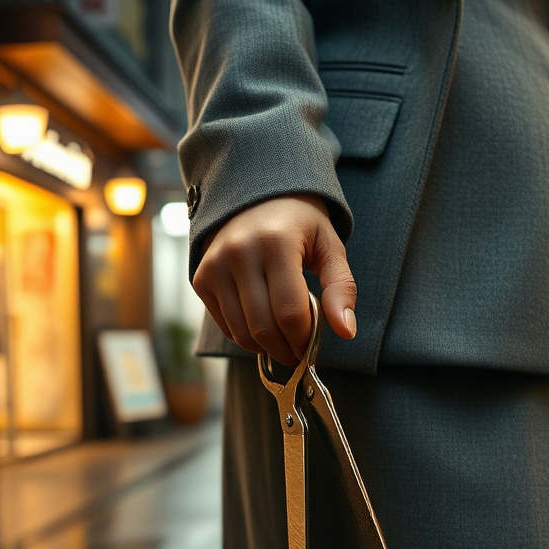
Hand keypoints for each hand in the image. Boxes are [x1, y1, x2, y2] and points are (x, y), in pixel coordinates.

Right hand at [192, 194, 357, 364]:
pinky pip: (225, 325)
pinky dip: (245, 336)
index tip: (311, 346)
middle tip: (297, 351)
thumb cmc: (299, 225)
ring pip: (241, 333)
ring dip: (265, 348)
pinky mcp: (202, 278)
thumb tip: (346, 332)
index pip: (290, 312)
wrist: (256, 196)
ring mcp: (215, 266)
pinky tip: (261, 325)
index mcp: (276, 243)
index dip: (303, 339)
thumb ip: (341, 288)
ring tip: (282, 341)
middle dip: (285, 350)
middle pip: (263, 328)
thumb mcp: (329, 247)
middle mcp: (239, 253)